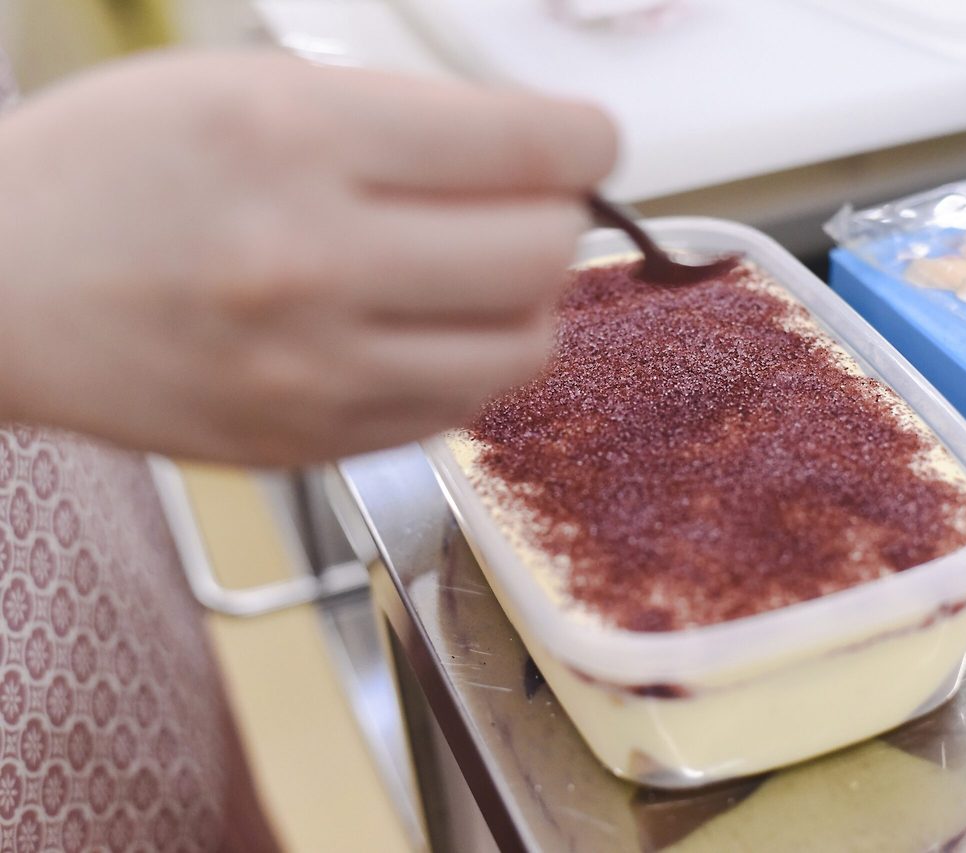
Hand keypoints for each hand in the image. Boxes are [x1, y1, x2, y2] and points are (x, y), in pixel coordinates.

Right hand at [0, 50, 615, 464]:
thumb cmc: (117, 169)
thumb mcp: (251, 87)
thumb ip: (405, 120)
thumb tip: (537, 151)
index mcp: (298, 142)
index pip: (529, 148)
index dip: (589, 140)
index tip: (589, 142)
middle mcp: (313, 264)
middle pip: (545, 254)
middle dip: (555, 218)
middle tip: (521, 205)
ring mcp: (314, 372)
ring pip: (523, 349)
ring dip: (524, 303)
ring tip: (473, 273)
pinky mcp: (312, 443)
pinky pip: (457, 409)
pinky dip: (467, 362)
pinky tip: (420, 328)